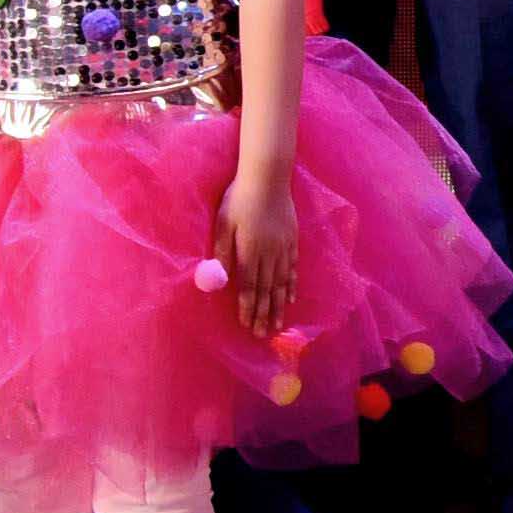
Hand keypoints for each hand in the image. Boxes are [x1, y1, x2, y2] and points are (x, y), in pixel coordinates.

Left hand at [216, 171, 300, 336]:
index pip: (249, 287)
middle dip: (264, 314)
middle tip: (263, 335)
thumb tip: (220, 278)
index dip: (248, 308)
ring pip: (281, 283)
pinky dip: (291, 285)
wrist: (268, 177)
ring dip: (279, 305)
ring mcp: (283, 248)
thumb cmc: (239, 199)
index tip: (247, 326)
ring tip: (279, 325)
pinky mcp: (292, 240)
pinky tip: (291, 297)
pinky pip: (293, 268)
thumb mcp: (222, 223)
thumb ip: (222, 251)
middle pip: (267, 290)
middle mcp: (269, 254)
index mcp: (249, 251)